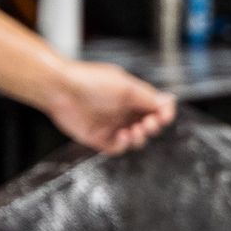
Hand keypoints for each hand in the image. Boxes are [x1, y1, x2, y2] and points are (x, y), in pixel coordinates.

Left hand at [42, 61, 176, 154]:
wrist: (60, 89)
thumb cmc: (89, 81)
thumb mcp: (126, 87)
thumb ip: (148, 97)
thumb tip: (169, 101)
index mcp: (133, 97)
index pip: (158, 108)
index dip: (164, 114)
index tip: (163, 116)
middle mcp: (124, 111)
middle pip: (150, 126)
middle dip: (153, 127)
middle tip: (148, 124)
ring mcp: (113, 125)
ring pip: (137, 140)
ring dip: (139, 137)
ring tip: (132, 130)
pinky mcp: (100, 138)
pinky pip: (118, 148)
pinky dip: (123, 145)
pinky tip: (120, 136)